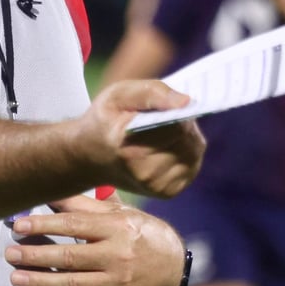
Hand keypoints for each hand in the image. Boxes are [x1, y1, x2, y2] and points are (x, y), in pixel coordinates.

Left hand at [5, 194, 186, 285]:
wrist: (175, 266)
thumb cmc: (144, 233)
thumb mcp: (121, 214)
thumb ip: (87, 206)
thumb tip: (53, 194)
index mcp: (117, 226)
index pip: (75, 224)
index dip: (44, 223)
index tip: (20, 224)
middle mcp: (117, 254)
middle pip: (70, 256)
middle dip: (36, 255)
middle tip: (11, 253)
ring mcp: (117, 281)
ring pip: (73, 283)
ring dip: (41, 280)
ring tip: (17, 277)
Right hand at [76, 80, 203, 197]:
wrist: (89, 158)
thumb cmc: (105, 121)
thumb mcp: (118, 95)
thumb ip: (152, 93)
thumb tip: (186, 102)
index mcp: (130, 150)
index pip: (176, 127)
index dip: (176, 110)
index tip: (165, 103)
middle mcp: (145, 174)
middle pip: (188, 140)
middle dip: (184, 121)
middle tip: (164, 113)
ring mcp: (157, 187)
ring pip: (194, 152)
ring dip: (187, 135)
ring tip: (165, 127)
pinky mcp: (167, 192)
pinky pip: (192, 164)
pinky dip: (186, 150)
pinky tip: (169, 144)